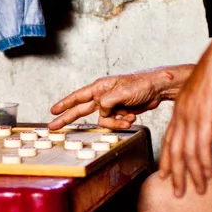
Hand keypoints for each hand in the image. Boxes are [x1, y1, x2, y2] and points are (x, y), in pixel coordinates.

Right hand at [49, 70, 168, 129]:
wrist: (158, 89)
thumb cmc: (141, 84)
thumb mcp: (122, 93)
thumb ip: (108, 103)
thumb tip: (101, 112)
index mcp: (100, 87)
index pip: (78, 97)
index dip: (65, 104)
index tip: (53, 111)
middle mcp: (103, 96)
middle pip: (81, 109)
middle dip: (68, 118)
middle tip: (54, 126)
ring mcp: (111, 104)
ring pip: (103, 120)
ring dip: (114, 122)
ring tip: (126, 117)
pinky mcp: (120, 111)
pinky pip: (114, 122)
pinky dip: (122, 122)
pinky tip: (131, 117)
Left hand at [157, 35, 211, 196]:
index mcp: (181, 109)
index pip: (169, 140)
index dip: (167, 160)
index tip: (166, 176)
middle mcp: (182, 113)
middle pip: (174, 150)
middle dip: (176, 174)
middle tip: (178, 193)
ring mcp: (191, 114)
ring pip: (187, 151)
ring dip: (193, 174)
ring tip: (198, 189)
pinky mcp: (204, 114)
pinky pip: (201, 144)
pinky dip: (203, 162)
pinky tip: (207, 173)